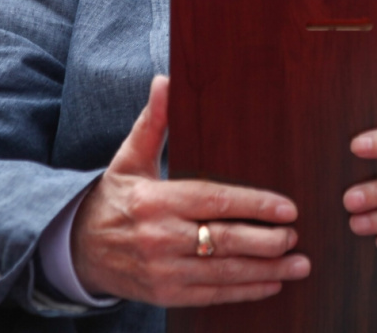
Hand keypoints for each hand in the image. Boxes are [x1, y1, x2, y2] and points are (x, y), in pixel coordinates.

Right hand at [71, 76, 310, 304]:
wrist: (77, 249)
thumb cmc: (114, 198)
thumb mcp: (129, 158)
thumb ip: (154, 122)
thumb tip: (164, 81)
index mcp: (155, 201)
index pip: (214, 201)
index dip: (254, 205)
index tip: (288, 207)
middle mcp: (160, 238)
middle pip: (223, 241)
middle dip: (266, 241)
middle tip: (296, 235)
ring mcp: (163, 271)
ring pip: (223, 273)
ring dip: (266, 271)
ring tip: (298, 265)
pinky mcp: (166, 295)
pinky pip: (212, 295)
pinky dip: (245, 290)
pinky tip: (271, 284)